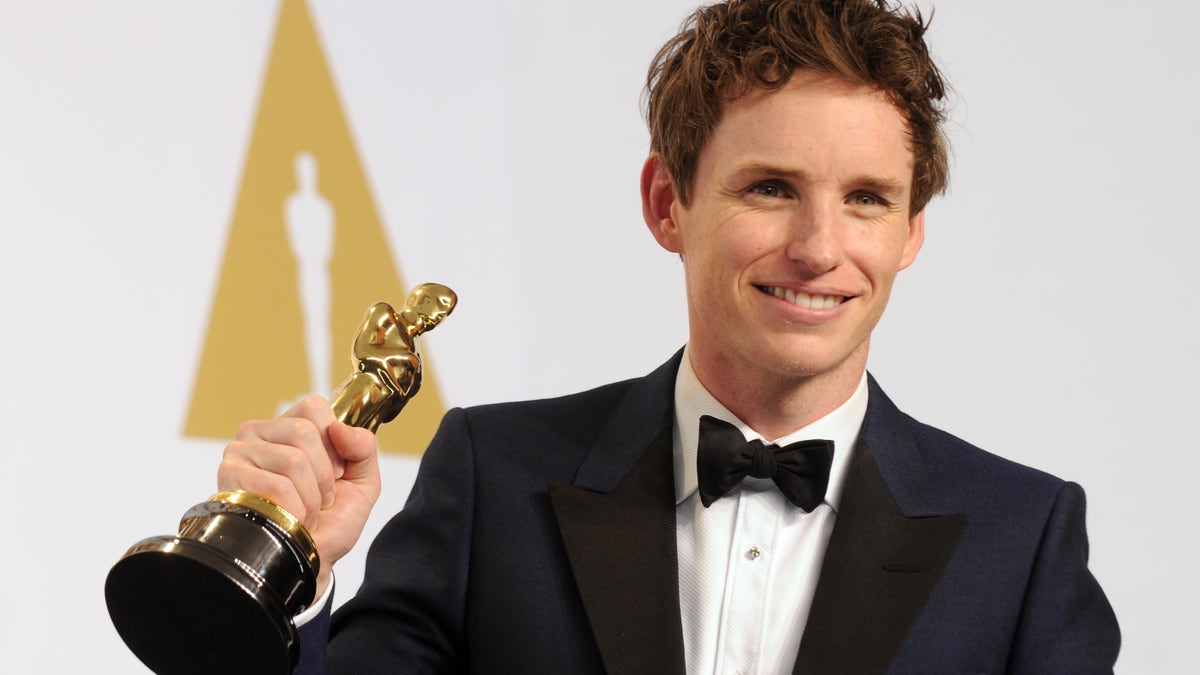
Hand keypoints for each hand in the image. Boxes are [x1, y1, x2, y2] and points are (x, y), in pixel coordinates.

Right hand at [217, 395, 380, 596]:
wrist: (309, 561)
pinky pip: (276, 486)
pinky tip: (288, 520)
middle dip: (323, 475)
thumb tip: (339, 428)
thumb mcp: (362, 482)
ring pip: (291, 460)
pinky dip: (294, 510)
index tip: (335, 471)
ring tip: (304, 512)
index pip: (314, 407)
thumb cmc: (332, 522)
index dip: (333, 442)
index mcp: (289, 427)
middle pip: (303, 431)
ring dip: (310, 498)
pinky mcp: (229, 480)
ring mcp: (239, 454)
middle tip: (320, 498)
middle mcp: (259, 433)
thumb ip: (364, 448)